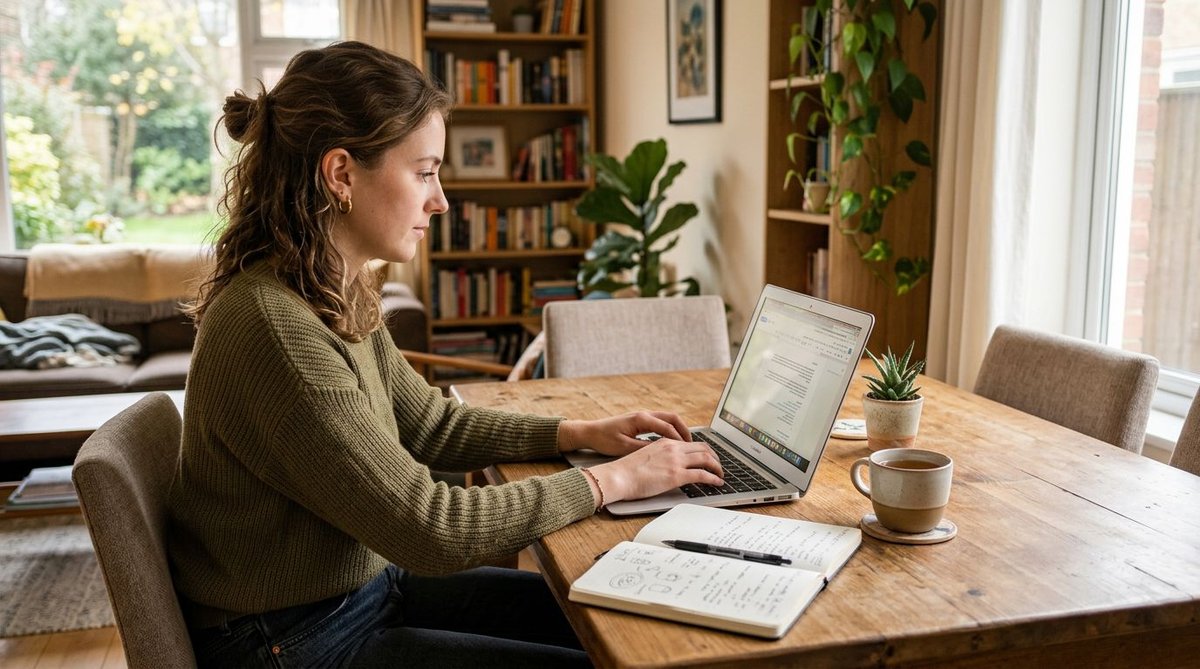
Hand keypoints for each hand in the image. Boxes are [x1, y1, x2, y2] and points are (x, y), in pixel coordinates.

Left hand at [558, 411, 691, 457]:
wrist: (589, 432)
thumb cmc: (604, 439)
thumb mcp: (624, 447)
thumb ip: (644, 449)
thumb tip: (662, 453)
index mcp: (641, 419)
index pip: (667, 428)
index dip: (680, 439)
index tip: (689, 450)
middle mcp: (644, 415)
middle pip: (673, 418)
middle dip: (685, 431)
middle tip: (694, 445)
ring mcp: (643, 416)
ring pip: (668, 420)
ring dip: (679, 430)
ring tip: (687, 445)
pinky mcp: (640, 421)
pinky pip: (661, 423)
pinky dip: (670, 431)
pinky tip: (672, 443)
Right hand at [587, 439, 723, 503]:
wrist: (618, 476)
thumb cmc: (626, 471)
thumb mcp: (645, 457)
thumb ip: (660, 458)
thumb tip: (667, 467)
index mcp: (664, 442)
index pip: (691, 443)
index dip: (703, 450)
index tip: (708, 457)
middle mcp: (672, 448)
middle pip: (703, 448)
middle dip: (714, 457)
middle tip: (718, 466)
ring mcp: (676, 461)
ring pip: (707, 459)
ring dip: (717, 467)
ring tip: (721, 475)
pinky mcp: (677, 475)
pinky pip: (703, 475)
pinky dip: (714, 478)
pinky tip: (717, 483)